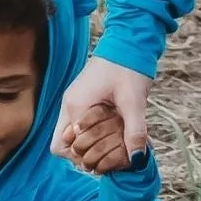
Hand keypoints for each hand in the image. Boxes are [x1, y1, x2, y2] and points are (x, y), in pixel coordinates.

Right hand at [53, 54, 150, 170]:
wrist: (129, 40)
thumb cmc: (129, 66)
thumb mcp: (134, 101)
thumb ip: (134, 131)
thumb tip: (137, 160)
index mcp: (76, 107)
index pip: (63, 148)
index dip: (84, 157)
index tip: (108, 154)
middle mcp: (70, 106)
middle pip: (67, 146)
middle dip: (90, 153)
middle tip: (114, 149)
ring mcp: (76, 102)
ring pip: (75, 137)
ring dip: (95, 143)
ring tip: (118, 140)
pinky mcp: (85, 100)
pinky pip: (84, 125)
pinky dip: (99, 132)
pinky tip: (118, 130)